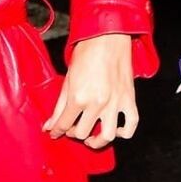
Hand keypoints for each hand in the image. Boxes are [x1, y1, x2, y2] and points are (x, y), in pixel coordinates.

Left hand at [42, 34, 136, 150]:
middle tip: (72, 127)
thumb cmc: (86, 54)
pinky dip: (123, 133)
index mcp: (79, 98)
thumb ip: (58, 106)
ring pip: (106, 136)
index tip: (55, 132)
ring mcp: (115, 103)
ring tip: (92, 138)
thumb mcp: (67, 80)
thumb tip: (49, 125)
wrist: (107, 39)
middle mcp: (98, 104)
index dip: (57, 131)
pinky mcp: (129, 100)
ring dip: (97, 142)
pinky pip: (130, 125)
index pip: (64, 125)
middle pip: (82, 133)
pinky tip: (114, 130)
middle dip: (74, 133)